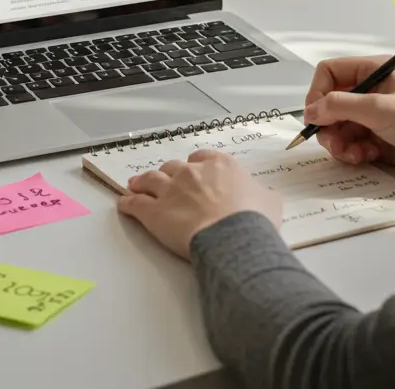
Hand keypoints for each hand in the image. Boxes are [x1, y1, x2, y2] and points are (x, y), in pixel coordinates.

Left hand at [118, 149, 282, 258]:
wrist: (234, 237)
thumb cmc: (255, 219)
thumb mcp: (270, 201)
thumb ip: (260, 193)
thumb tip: (262, 197)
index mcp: (220, 166)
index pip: (203, 157)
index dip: (197, 165)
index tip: (195, 170)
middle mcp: (192, 173)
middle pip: (174, 167)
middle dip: (170, 174)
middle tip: (165, 181)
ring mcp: (170, 190)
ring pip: (150, 180)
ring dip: (142, 182)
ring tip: (135, 184)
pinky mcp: (154, 212)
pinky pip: (136, 203)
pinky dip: (129, 203)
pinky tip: (124, 204)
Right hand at [303, 57, 394, 185]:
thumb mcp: (378, 109)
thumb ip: (339, 106)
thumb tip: (309, 112)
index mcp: (374, 71)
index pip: (329, 73)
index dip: (317, 93)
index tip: (316, 116)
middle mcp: (370, 91)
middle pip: (329, 104)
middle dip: (328, 125)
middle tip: (334, 143)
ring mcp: (373, 116)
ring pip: (337, 127)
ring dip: (339, 143)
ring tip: (353, 154)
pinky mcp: (377, 139)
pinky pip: (350, 144)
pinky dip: (353, 152)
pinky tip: (367, 157)